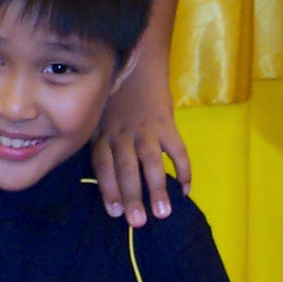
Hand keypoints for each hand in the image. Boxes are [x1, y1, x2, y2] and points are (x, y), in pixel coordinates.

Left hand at [91, 51, 188, 225]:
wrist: (137, 59)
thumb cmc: (113, 91)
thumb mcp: (97, 115)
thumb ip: (100, 140)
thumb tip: (103, 175)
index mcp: (102, 133)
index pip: (102, 165)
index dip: (108, 189)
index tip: (113, 212)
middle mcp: (121, 133)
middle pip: (126, 168)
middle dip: (132, 196)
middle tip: (137, 222)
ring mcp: (145, 128)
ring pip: (151, 162)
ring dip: (157, 188)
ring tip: (163, 213)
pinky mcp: (166, 122)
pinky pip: (177, 149)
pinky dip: (184, 170)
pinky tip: (185, 190)